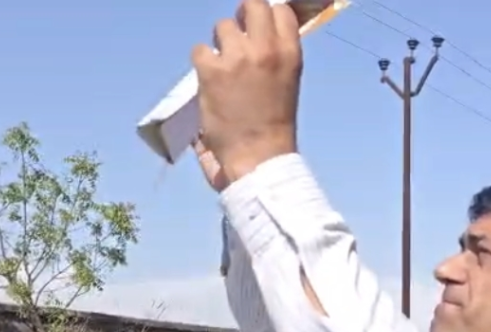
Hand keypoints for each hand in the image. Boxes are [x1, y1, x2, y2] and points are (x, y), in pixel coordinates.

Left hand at [191, 0, 302, 184]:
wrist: (260, 158)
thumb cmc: (275, 127)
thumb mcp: (287, 83)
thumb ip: (276, 56)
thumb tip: (259, 36)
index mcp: (290, 54)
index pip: (279, 10)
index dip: (266, 16)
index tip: (258, 29)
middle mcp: (266, 49)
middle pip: (250, 4)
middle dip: (242, 17)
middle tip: (236, 39)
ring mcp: (238, 58)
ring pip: (222, 26)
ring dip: (220, 44)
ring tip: (223, 69)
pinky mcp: (212, 70)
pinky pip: (200, 50)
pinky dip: (202, 64)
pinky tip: (210, 82)